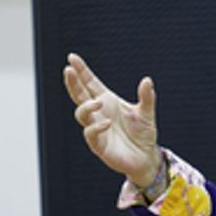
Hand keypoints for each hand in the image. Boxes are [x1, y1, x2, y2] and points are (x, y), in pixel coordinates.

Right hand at [63, 52, 160, 187]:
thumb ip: (146, 97)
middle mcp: (98, 112)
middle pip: (79, 95)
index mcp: (107, 101)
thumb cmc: (143, 133)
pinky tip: (107, 123)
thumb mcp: (146, 112)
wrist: (146, 157)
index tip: (72, 58)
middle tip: (68, 70)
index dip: (81, 71)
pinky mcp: (98, 145)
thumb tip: (147, 80)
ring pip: (81, 114)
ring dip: (86, 107)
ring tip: (98, 102)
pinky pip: (91, 134)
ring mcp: (96, 128)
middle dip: (73, 83)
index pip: (90, 83)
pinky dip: (97, 128)